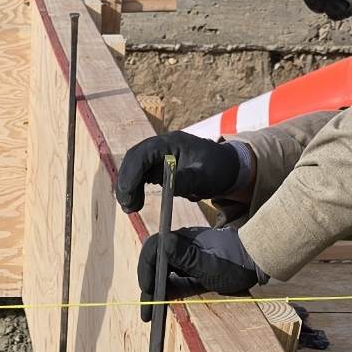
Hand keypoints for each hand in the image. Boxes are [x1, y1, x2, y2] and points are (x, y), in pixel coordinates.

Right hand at [117, 129, 240, 214]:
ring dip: (128, 187)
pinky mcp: (158, 166)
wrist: (225, 168)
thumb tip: (165, 184)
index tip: (129, 196)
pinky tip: (136, 203)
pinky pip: (140, 174)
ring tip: (131, 208)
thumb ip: (186, 180)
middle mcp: (162, 145)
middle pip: (134, 159)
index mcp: (172, 142)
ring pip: (134, 167)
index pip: (143, 153)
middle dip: (126, 182)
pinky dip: (134, 189)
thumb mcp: (205, 177)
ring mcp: (158, 155)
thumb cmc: (218, 170)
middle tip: (128, 207)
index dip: (132, 173)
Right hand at [136, 223, 260, 320]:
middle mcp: (181, 244)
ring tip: (153, 310)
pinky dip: (166, 288)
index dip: (145, 271)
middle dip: (147, 283)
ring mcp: (185, 253)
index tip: (147, 293)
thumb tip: (163, 244)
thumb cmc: (237, 265)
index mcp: (183, 240)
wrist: (256, 261)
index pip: (153, 250)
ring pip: (161, 268)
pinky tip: (166, 301)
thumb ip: (187, 257)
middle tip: (147, 310)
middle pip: (153, 260)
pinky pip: (172, 274)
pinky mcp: (191, 263)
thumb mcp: (211, 266)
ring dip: (155, 287)